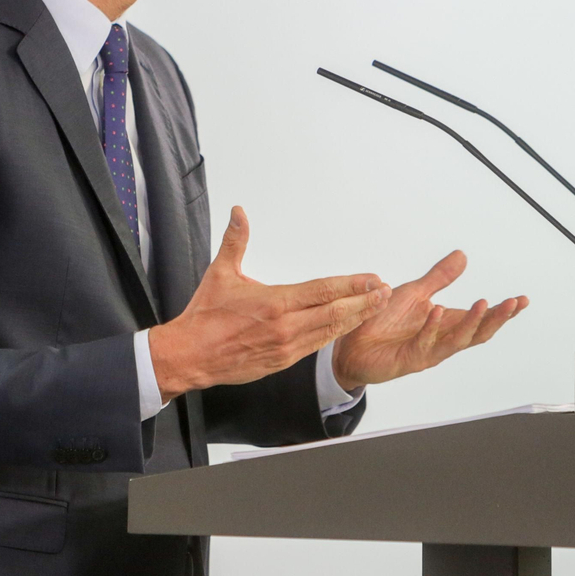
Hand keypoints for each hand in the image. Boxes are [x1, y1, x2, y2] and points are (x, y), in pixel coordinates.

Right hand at [149, 207, 390, 400]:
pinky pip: (315, 347)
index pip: (322, 291)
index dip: (351, 285)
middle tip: (384, 292)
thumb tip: (239, 213)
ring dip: (354, 320)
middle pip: (335, 314)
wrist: (190, 356)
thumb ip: (235, 241)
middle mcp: (285, 327)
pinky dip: (333, 335)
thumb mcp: (220, 273)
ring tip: (374, 308)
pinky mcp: (282, 362)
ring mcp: (286, 348)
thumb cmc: (204, 317)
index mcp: (274, 303)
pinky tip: (345, 328)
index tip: (372, 279)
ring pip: (329, 332)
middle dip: (363, 302)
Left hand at [331, 250, 527, 388]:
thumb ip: (440, 277)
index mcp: (446, 323)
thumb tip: (462, 256)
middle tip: (514, 303)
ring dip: (472, 322)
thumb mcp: (415, 292)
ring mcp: (428, 351)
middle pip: (478, 332)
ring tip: (484, 304)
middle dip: (497, 318)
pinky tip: (439, 311)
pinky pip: (425, 343)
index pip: (480, 318)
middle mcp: (441, 339)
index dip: (502, 311)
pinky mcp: (410, 359)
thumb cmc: (383, 321)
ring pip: (458, 340)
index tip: (522, 300)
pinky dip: (433, 327)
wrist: (352, 344)